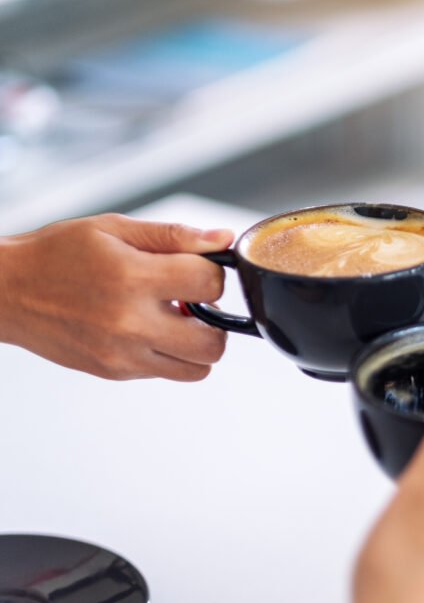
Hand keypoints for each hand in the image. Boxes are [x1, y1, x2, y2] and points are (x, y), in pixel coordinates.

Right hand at [0, 214, 233, 380]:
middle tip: (193, 301)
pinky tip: (148, 329)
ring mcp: (123, 354)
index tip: (197, 268)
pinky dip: (170, 354)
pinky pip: (167, 372)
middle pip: (214, 342)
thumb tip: (222, 240)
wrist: (7, 291)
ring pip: (197, 368)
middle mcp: (130, 323)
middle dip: (216, 319)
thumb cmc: (58, 254)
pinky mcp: (114, 371)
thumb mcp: (115, 229)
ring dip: (197, 344)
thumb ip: (174, 236)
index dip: (213, 273)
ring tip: (174, 318)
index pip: (210, 285)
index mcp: (133, 278)